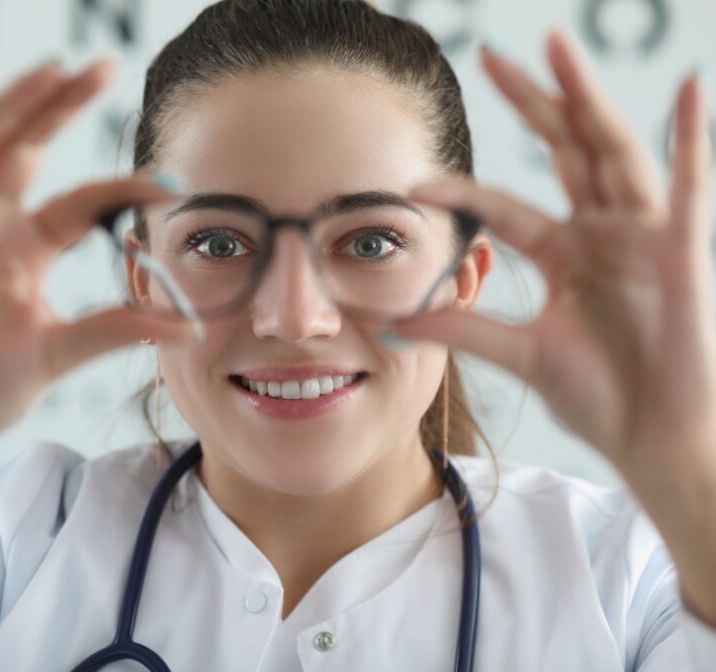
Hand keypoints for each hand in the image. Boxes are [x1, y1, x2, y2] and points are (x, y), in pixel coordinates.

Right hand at [0, 59, 193, 472]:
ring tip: (46, 70)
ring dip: (5, 106)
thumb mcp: (62, 352)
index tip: (174, 185)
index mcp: (28, 248)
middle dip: (60, 106)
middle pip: (25, 147)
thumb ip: (116, 330)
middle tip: (103, 65)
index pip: (84, 199)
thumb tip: (186, 326)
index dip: (127, 188)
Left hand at [400, 31, 713, 489]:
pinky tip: (687, 89)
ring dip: (586, 99)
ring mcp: (642, 237)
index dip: (463, 192)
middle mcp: (602, 232)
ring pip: (611, 152)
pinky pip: (688, 187)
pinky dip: (690, 139)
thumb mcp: (521, 353)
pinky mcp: (683, 253)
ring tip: (558, 47)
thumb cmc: (599, 396)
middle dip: (531, 103)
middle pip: (562, 152)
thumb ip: (466, 330)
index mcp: (565, 251)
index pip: (506, 207)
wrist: (654, 439)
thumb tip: (397, 321)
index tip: (414, 183)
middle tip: (493, 55)